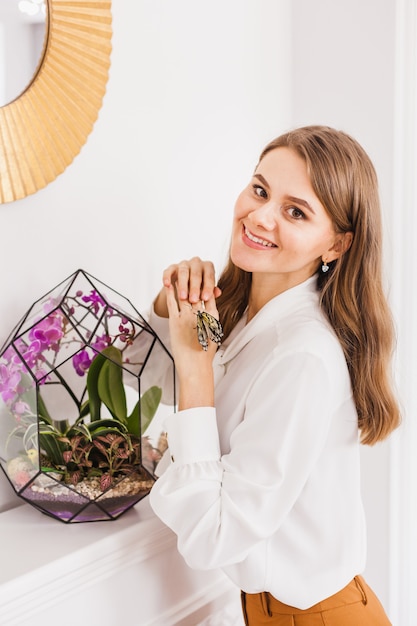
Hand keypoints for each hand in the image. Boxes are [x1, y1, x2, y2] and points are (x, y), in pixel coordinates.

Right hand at [154, 257, 221, 317]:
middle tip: (193, 300)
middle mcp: (197, 263)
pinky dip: (167, 277)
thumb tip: (217, 293)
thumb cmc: (200, 288)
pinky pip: (169, 271)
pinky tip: (167, 285)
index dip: (207, 287)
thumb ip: (211, 291)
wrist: (186, 285)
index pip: (209, 276)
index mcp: (208, 267)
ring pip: (183, 272)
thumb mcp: (207, 290)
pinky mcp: (172, 267)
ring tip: (182, 297)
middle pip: (196, 274)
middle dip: (195, 288)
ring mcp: (184, 264)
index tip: (205, 299)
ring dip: (183, 285)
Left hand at [165, 284, 218, 409]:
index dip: (205, 285)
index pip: (209, 295)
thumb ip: (212, 320)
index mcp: (213, 316)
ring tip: (178, 273)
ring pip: (185, 294)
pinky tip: (168, 284)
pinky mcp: (175, 321)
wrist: (195, 366)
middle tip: (189, 269)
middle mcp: (201, 314)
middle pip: (197, 291)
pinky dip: (170, 292)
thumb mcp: (214, 334)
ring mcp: (188, 316)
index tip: (202, 278)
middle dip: (193, 280)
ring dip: (181, 282)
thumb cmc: (204, 354)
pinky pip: (172, 302)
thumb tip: (210, 312)